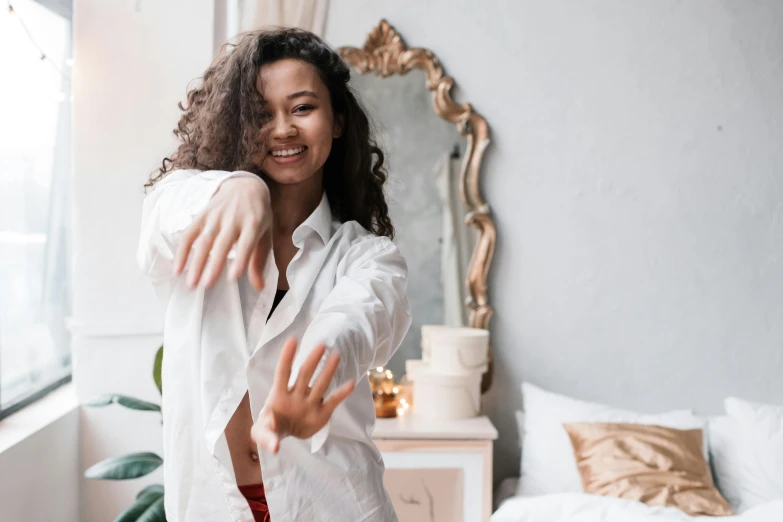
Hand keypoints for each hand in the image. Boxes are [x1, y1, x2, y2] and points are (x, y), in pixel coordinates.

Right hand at [173, 176, 271, 290]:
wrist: (245, 186)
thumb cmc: (258, 216)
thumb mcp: (264, 235)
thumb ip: (259, 261)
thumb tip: (260, 288)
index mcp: (253, 223)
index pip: (246, 243)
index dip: (240, 259)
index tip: (233, 278)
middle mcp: (233, 218)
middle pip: (222, 243)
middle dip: (213, 265)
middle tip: (205, 286)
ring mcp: (216, 216)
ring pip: (204, 240)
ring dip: (195, 262)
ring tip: (190, 283)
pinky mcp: (202, 215)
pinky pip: (189, 233)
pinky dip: (182, 251)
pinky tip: (178, 269)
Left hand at [251, 337, 354, 453]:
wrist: (284, 434)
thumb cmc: (271, 426)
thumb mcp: (261, 433)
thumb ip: (265, 436)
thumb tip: (274, 447)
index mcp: (278, 394)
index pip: (283, 373)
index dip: (287, 357)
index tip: (293, 340)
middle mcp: (296, 394)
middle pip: (304, 375)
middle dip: (312, 361)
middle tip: (321, 345)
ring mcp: (309, 402)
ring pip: (320, 384)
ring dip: (328, 371)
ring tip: (337, 355)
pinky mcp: (321, 413)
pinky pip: (332, 402)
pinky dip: (341, 394)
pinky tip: (351, 383)